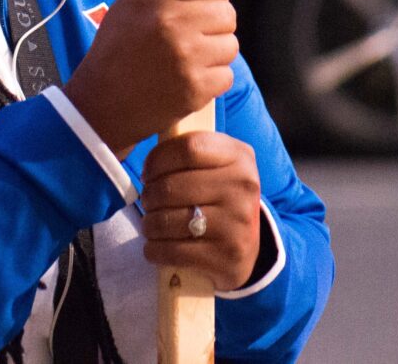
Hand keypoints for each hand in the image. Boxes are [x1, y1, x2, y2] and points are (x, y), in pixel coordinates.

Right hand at [60, 0, 237, 156]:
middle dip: (215, 24)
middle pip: (227, 13)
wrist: (102, 104)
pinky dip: (212, 79)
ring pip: (230, 45)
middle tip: (193, 34)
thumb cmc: (116, 51)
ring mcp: (186, 58)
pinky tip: (187, 78)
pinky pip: (226, 75)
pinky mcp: (196, 88)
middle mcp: (171, 24)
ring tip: (186, 59)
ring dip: (215, 53)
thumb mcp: (129, 6)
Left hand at [141, 132, 264, 291]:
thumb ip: (189, 148)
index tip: (148, 173)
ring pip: (168, 220)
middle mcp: (243, 188)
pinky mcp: (227, 257)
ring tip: (151, 224)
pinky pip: (173, 251)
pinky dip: (154, 250)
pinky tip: (155, 247)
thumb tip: (149, 141)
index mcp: (239, 157)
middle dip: (149, 196)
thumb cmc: (219, 195)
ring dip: (149, 225)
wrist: (249, 246)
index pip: (188, 147)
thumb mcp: (217, 163)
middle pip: (172, 187)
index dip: (157, 159)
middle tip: (148, 202)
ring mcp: (237, 224)